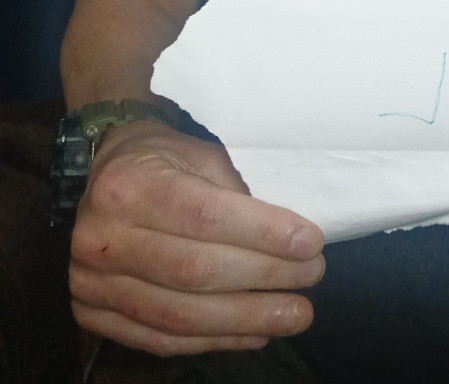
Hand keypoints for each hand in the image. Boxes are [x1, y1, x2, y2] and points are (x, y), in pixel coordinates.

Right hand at [70, 122, 324, 356]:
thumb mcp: (199, 155)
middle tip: (312, 277)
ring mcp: (91, 283)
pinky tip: (254, 334)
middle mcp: (102, 237)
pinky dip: (214, 340)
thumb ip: (234, 194)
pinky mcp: (93, 314)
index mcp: (129, 186)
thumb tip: (288, 240)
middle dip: (264, 278)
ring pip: (180, 315)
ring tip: (294, 315)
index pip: (204, 217)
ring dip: (246, 320)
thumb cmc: (161, 160)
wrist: (98, 175)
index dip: (262, 234)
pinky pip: (161, 340)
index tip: (310, 243)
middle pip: (195, 271)